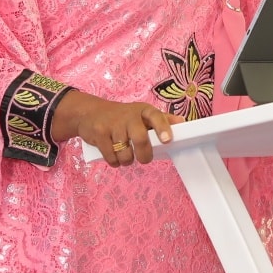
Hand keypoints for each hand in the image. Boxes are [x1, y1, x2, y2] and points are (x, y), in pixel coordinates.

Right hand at [50, 90, 178, 166]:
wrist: (89, 112)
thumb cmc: (121, 116)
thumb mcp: (141, 114)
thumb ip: (162, 119)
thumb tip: (183, 122)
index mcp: (142, 110)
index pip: (156, 116)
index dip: (163, 127)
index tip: (167, 140)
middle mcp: (128, 116)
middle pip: (141, 138)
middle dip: (144, 155)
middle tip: (144, 159)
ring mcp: (112, 125)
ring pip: (125, 153)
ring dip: (127, 161)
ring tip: (126, 157)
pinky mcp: (99, 134)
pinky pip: (111, 157)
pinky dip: (115, 162)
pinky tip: (115, 157)